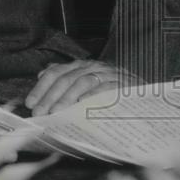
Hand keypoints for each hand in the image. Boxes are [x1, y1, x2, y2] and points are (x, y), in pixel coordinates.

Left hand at [25, 59, 139, 115]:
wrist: (149, 97)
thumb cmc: (115, 93)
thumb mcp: (89, 84)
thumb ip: (67, 78)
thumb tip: (43, 73)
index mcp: (82, 66)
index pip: (56, 73)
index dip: (41, 88)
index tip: (30, 103)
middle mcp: (94, 67)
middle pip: (65, 78)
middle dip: (49, 96)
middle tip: (39, 113)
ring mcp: (108, 74)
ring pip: (81, 82)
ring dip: (66, 98)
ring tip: (55, 112)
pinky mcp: (123, 84)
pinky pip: (104, 88)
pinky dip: (91, 96)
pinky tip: (80, 106)